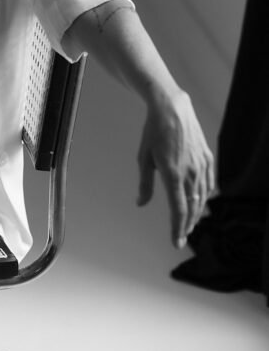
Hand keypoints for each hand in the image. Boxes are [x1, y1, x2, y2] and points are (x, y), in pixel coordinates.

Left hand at [136, 88, 215, 247]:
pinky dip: (204, 196)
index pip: (178, 210)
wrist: (172, 108)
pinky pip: (208, 183)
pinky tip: (200, 202)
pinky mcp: (207, 158)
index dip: (177, 228)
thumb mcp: (143, 158)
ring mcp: (201, 165)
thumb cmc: (153, 133)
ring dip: (196, 213)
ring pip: (202, 197)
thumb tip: (140, 203)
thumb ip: (145, 184)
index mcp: (173, 174)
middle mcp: (190, 172)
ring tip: (189, 224)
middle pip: (192, 207)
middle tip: (181, 236)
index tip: (175, 242)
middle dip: (187, 225)